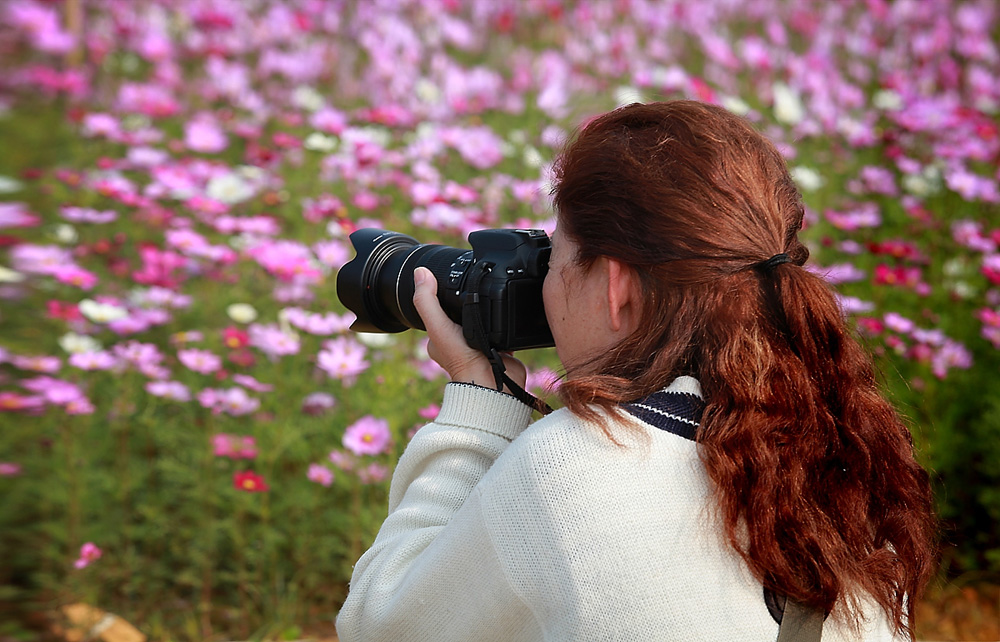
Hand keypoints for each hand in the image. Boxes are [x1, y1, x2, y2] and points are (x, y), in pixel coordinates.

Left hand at [411, 267, 526, 391]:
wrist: (492, 381)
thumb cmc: (463, 359)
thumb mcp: (438, 326)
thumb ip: (427, 300)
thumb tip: (421, 272)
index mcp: (440, 338)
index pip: (437, 310)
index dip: (440, 294)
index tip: (448, 280)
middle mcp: (458, 342)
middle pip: (461, 313)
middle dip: (467, 302)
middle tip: (474, 287)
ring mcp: (479, 345)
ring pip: (482, 320)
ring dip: (487, 309)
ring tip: (491, 296)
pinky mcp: (499, 347)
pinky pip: (501, 327)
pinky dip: (503, 320)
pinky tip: (506, 311)